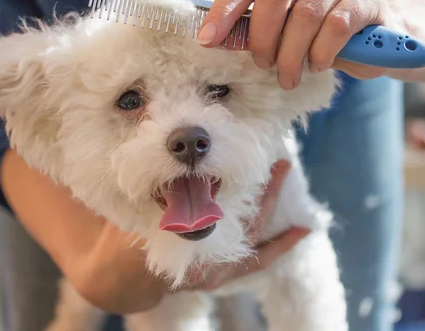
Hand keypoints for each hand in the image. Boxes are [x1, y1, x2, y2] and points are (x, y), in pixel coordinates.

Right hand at [25, 157, 306, 313]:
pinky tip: (303, 229)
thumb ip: (156, 191)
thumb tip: (171, 148)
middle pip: (240, 221)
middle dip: (259, 189)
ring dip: (269, 203)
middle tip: (274, 160)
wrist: (121, 277)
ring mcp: (217, 272)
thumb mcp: (134, 212)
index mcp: (180, 245)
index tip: (236, 155)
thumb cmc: (124, 239)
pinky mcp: (224, 274)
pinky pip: (259, 259)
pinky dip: (281, 244)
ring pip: (253, 236)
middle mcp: (203, 263)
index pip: (211, 212)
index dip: (226, 183)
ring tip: (282, 172)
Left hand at [197, 0, 403, 87]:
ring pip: (306, 14)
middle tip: (263, 64)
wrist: (373, 31)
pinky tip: (317, 64)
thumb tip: (214, 38)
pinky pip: (336, 27)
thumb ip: (253, 23)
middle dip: (263, 37)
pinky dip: (320, 53)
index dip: (224, 10)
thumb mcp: (282, 22)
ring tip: (288, 76)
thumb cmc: (318, 26)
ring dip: (291, 54)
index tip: (207, 39)